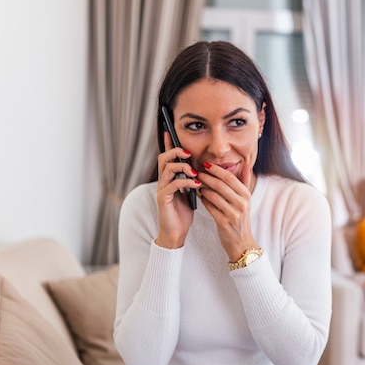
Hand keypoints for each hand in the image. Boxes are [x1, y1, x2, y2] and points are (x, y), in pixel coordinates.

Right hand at [155, 132, 199, 248]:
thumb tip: (203, 169)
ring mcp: (161, 189)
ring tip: (195, 172)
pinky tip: (196, 185)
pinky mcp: (162, 198)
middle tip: (189, 153)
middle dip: (176, 152)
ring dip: (182, 167)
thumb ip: (194, 180)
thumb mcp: (192, 193)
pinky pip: (172, 184)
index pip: (168, 157)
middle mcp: (163, 181)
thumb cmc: (183, 213)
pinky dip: (185, 182)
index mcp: (169, 178)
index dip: (169, 144)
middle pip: (164, 158)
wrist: (176, 232)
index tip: (170, 131)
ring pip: (168, 168)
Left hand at [196, 163, 258, 260]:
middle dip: (207, 177)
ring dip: (203, 188)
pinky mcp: (223, 222)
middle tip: (196, 173)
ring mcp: (233, 213)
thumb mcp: (246, 200)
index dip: (217, 170)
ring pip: (213, 195)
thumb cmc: (241, 219)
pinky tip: (200, 196)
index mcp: (246, 195)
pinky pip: (209, 207)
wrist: (241, 242)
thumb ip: (245, 182)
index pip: (230, 177)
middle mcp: (241, 203)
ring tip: (196, 185)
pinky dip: (203, 200)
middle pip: (220, 185)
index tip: (206, 165)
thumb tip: (247, 165)